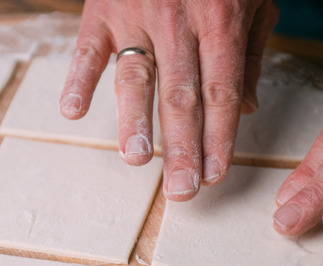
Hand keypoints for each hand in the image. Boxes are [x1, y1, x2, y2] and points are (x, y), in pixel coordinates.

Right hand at [59, 0, 278, 200]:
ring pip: (136, 77)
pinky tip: (73, 112)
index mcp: (221, 18)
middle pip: (181, 95)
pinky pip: (87, 49)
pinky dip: (78, 79)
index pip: (221, 91)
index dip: (219, 137)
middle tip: (182, 190)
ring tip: (136, 160)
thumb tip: (242, 110)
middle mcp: (179, 19)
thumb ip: (248, 53)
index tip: (216, 175)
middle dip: (182, 148)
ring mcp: (136, 13)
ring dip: (134, 122)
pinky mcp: (101, 8)